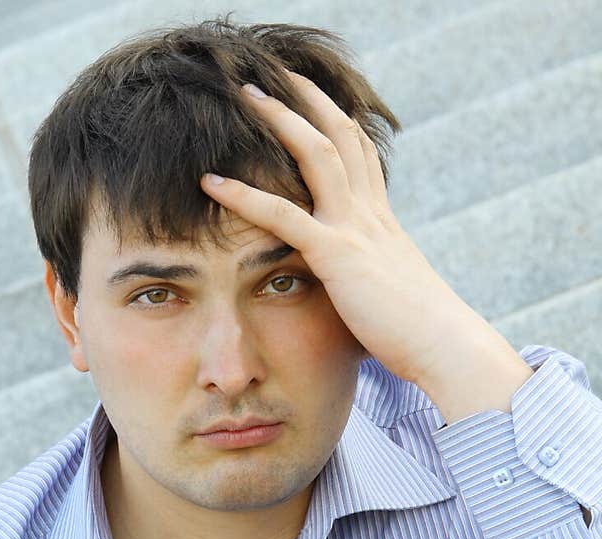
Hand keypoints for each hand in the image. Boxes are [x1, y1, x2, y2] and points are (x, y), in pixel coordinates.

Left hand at [199, 70, 492, 389]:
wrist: (443, 345)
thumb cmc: (418, 335)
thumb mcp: (391, 297)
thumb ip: (371, 284)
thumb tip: (364, 299)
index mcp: (383, 221)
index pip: (361, 154)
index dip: (338, 121)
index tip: (315, 101)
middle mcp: (370, 213)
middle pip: (340, 134)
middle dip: (307, 99)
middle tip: (274, 77)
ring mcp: (354, 228)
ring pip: (316, 153)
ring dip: (279, 119)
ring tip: (246, 96)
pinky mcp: (336, 255)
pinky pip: (283, 215)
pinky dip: (244, 196)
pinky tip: (212, 183)